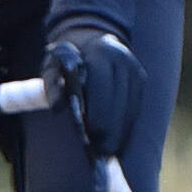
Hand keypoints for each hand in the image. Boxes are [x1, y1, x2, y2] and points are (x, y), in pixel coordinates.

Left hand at [46, 28, 145, 158]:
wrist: (90, 39)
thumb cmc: (66, 60)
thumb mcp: (52, 67)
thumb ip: (52, 86)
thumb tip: (58, 108)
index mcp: (99, 52)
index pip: (101, 87)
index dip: (98, 114)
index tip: (92, 137)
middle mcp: (122, 58)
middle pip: (119, 101)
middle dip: (111, 128)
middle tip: (102, 152)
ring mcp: (134, 68)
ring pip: (131, 107)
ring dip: (121, 131)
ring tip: (110, 151)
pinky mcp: (140, 79)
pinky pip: (135, 107)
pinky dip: (127, 125)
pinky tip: (118, 140)